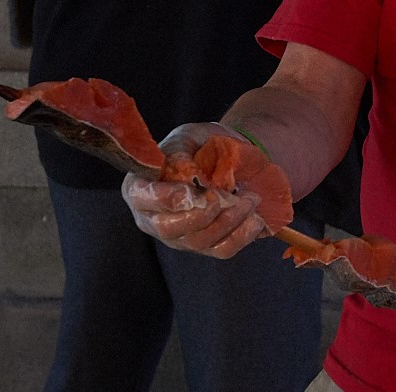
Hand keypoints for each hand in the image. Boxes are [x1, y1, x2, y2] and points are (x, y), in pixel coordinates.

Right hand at [121, 122, 269, 258]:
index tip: (191, 192)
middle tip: (226, 197)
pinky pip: (222, 250)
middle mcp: (154, 218)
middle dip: (201, 215)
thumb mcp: (189, 137)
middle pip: (168, 229)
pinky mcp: (206, 247)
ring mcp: (180, 237)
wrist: (231, 160)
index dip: (164, 199)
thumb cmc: (202, 147)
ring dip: (228, 221)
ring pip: (199, 241)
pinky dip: (241, 236)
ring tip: (250, 199)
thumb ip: (180, 149)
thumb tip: (180, 167)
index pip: (142, 198)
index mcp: (141, 187)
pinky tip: (255, 219)